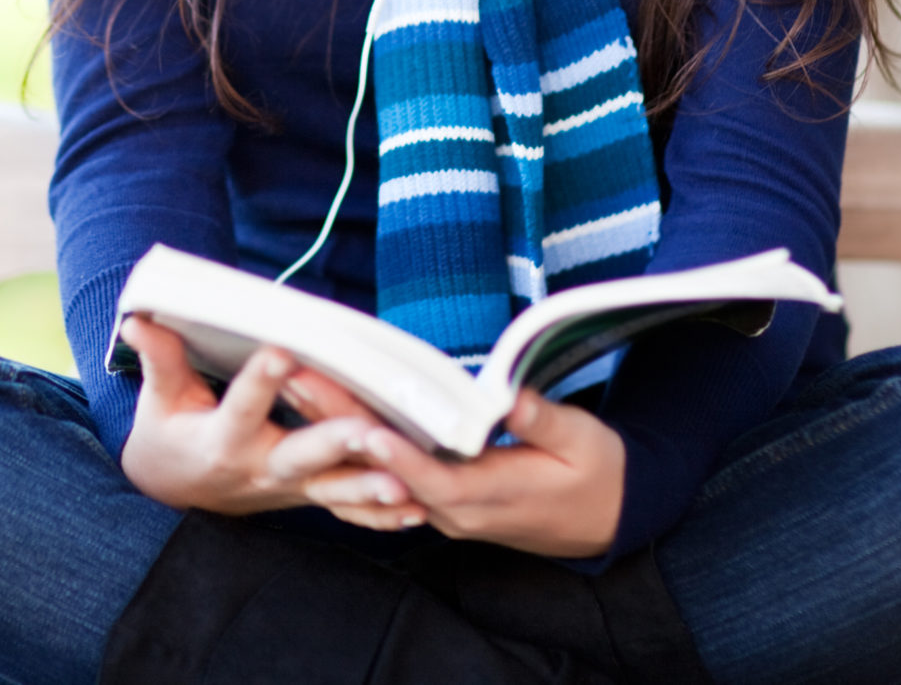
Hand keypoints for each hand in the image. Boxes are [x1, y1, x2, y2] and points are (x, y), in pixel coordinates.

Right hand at [115, 315, 379, 515]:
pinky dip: (381, 516)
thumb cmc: (169, 435)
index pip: (242, 406)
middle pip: (302, 457)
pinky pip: (347, 513)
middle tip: (367, 431)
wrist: (176, 493)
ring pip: (334, 492)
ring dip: (370, 488)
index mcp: (222, 441)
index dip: (262, 380)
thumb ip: (160, 359)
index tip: (283, 351)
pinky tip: (416, 511)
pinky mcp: (307, 497)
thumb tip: (137, 317)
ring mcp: (288, 489)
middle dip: (335, 443)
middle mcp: (259, 469)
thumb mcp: (159, 400)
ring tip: (404, 483)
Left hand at [303, 390, 626, 556]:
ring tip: (296, 386)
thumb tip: (509, 397)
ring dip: (336, 431)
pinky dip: (352, 448)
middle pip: (388, 472)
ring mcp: (442, 509)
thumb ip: (542, 420)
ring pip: (379, 473)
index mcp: (491, 497)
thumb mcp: (583, 441)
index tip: (365, 429)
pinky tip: (317, 418)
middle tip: (301, 382)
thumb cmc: (596, 474)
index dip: (398, 458)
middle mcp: (455, 510)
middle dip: (341, 427)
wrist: (604, 518)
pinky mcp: (438, 499)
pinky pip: (386, 478)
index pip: (435, 480)